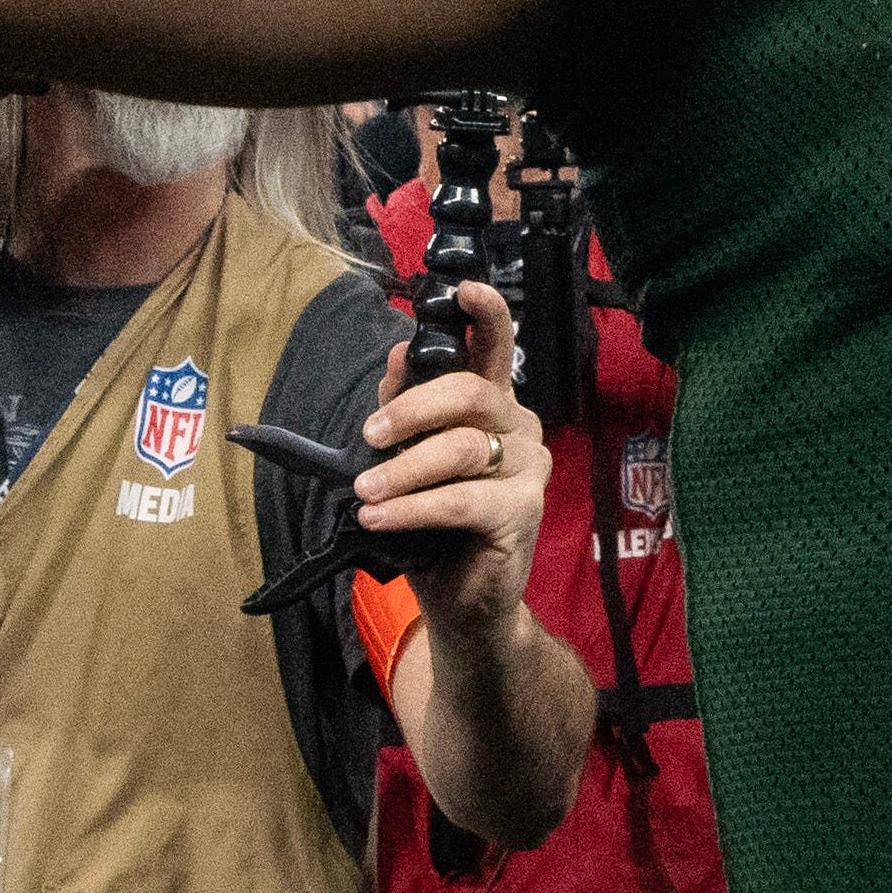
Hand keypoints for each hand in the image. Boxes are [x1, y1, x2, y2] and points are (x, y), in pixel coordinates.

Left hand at [356, 281, 550, 622]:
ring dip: (400, 472)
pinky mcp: (523, 510)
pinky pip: (460, 499)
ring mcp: (528, 468)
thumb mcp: (407, 463)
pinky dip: (411, 509)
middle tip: (369, 438)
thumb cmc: (436, 529)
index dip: (485, 313)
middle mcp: (518, 427)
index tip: (463, 290)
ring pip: (458, 449)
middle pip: (468, 392)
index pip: (496, 347)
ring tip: (363, 494)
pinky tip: (380, 518)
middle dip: (410, 411)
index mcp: (492, 406)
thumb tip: (399, 356)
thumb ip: (403, 410)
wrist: (464, 602)